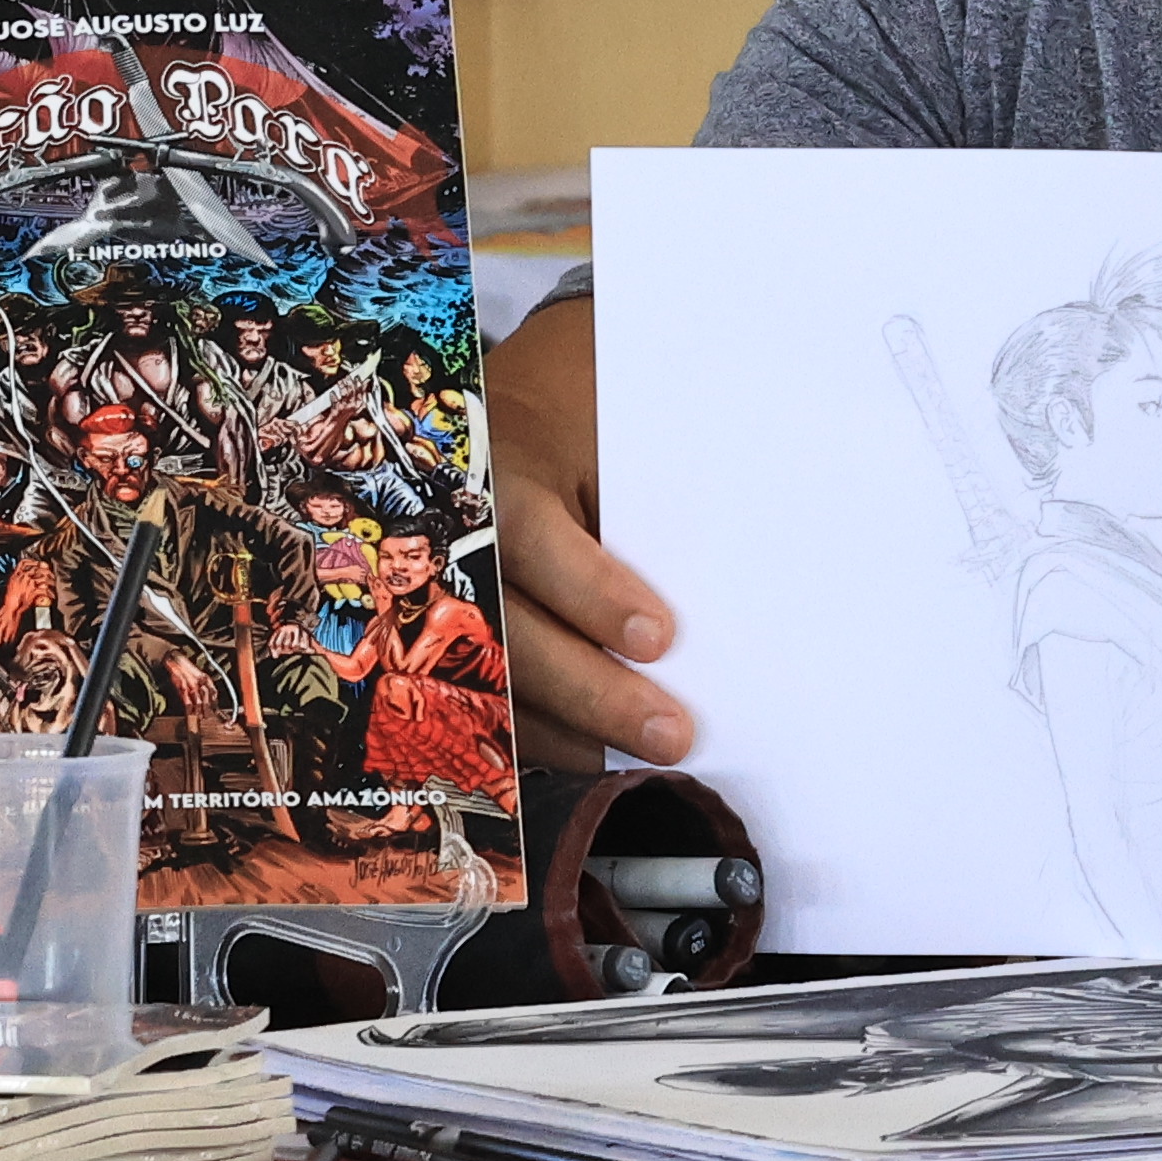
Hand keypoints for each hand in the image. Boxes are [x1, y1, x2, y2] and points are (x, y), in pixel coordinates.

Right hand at [471, 294, 692, 768]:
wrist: (518, 402)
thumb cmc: (583, 416)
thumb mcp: (611, 435)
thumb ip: (645, 506)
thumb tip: (722, 591)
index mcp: (495, 469)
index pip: (531, 538)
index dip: (590, 594)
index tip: (658, 638)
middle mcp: (453, 535)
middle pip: (506, 630)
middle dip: (590, 691)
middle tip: (669, 733)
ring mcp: (438, 589)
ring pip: (486, 678)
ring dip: (569, 729)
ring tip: (641, 758)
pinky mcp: (447, 630)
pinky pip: (482, 696)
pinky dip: (543, 732)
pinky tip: (598, 752)